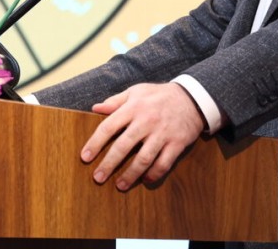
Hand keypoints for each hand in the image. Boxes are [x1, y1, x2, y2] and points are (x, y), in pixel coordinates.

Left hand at [80, 82, 204, 190]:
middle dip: (109, 164)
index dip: (95, 143)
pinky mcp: (177, 143)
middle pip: (123, 146)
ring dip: (130, 174)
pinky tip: (145, 180)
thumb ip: (115, 101)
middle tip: (98, 178)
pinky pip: (164, 163)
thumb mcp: (136, 92)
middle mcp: (146, 121)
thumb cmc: (159, 95)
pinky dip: (154, 174)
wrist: (192, 98)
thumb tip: (95, 108)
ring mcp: (162, 134)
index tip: (85, 157)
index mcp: (133, 108)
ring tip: (119, 185)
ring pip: (143, 159)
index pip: (109, 127)